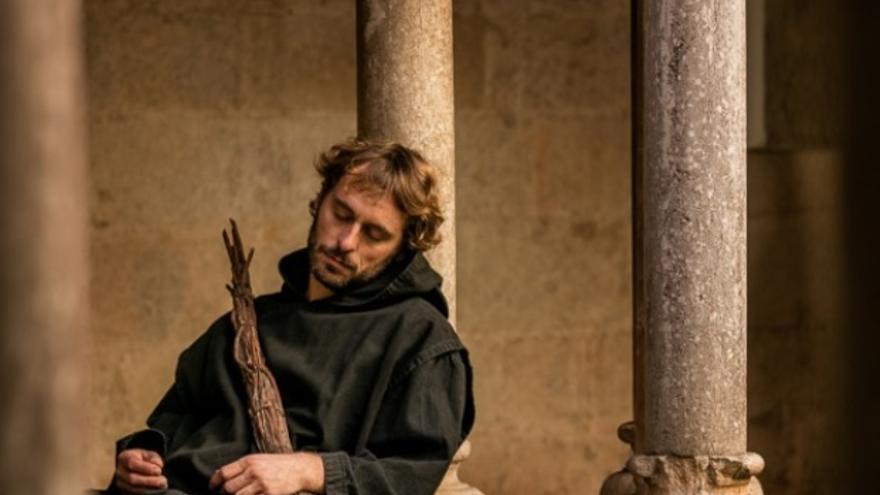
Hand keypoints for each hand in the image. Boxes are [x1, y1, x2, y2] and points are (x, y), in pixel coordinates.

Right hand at [115, 448, 166, 493]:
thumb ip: (154, 458)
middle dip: (149, 480)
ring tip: (162, 485)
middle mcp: (119, 471)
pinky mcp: (124, 491)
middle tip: (163, 480)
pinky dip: (146, 492)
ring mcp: (120, 483)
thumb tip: (158, 465)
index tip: (159, 470)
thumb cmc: (143, 459)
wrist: (135, 466)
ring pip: (133, 488)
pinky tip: (156, 489)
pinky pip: (134, 493)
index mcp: (124, 458)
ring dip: (149, 488)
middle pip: (132, 478)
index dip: (146, 468)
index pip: (132, 463)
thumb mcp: (149, 454)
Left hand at [209, 452, 324, 494]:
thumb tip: (222, 475)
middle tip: (228, 494)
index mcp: (249, 460)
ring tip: (242, 494)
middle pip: (229, 488)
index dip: (215, 482)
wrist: (299, 469)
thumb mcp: (260, 459)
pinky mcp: (269, 494)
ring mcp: (261, 483)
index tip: (212, 487)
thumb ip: (243, 467)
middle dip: (226, 494)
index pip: (224, 472)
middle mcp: (253, 471)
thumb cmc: (278, 465)